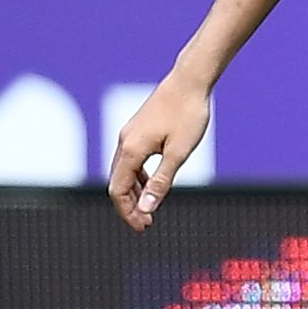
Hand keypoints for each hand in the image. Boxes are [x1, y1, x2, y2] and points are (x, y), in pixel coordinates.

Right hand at [107, 75, 211, 228]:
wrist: (189, 81)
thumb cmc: (188, 115)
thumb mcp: (179, 153)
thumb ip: (161, 181)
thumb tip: (146, 208)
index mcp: (131, 150)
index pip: (118, 190)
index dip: (128, 212)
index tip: (143, 227)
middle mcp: (124, 142)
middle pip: (118, 183)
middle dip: (130, 205)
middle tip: (146, 223)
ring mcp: (129, 134)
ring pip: (123, 171)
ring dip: (133, 191)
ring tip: (149, 208)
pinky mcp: (138, 129)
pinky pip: (131, 160)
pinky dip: (138, 176)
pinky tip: (151, 183)